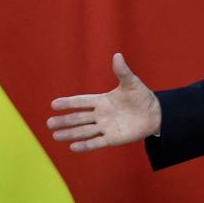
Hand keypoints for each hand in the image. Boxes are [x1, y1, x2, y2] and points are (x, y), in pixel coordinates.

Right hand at [46, 53, 160, 151]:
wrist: (154, 114)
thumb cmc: (142, 96)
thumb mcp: (132, 83)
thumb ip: (122, 72)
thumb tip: (117, 55)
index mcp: (101, 101)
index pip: (81, 102)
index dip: (68, 103)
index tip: (54, 104)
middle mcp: (100, 115)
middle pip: (78, 118)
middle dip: (64, 121)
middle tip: (49, 123)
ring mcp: (105, 127)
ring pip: (84, 131)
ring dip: (70, 133)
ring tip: (55, 136)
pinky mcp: (112, 139)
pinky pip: (96, 142)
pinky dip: (85, 145)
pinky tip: (72, 147)